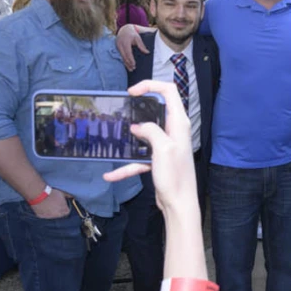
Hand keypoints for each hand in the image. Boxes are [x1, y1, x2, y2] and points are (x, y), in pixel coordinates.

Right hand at [31, 188, 69, 218]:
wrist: (39, 195)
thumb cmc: (52, 193)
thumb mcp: (62, 193)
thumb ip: (68, 196)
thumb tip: (72, 197)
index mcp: (64, 209)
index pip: (67, 212)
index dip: (65, 208)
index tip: (62, 205)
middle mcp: (57, 215)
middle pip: (60, 215)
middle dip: (59, 211)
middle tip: (55, 205)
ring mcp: (49, 216)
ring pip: (52, 216)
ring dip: (52, 212)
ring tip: (48, 205)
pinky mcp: (42, 216)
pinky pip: (44, 216)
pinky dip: (44, 213)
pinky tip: (43, 207)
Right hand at [104, 80, 195, 212]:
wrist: (179, 204)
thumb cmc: (176, 177)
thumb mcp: (163, 149)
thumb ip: (150, 131)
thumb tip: (137, 127)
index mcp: (178, 123)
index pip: (169, 91)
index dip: (151, 85)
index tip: (132, 92)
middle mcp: (173, 130)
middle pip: (155, 109)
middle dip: (138, 108)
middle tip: (122, 109)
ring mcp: (165, 145)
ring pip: (144, 134)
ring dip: (129, 137)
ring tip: (113, 137)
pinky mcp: (158, 159)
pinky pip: (138, 157)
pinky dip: (126, 166)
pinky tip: (111, 175)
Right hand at [116, 24, 149, 70]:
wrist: (124, 29)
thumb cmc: (132, 34)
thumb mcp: (138, 38)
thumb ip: (141, 45)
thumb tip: (147, 52)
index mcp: (125, 42)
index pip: (128, 52)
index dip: (131, 59)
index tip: (134, 64)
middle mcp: (120, 45)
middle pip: (124, 56)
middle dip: (128, 63)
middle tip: (133, 69)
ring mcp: (117, 46)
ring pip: (122, 57)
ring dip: (126, 63)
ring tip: (131, 69)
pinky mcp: (117, 48)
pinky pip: (121, 56)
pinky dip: (124, 60)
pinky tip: (127, 65)